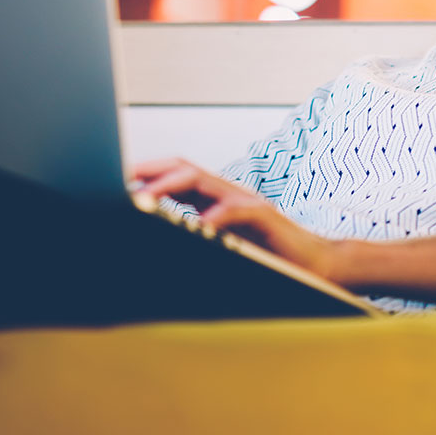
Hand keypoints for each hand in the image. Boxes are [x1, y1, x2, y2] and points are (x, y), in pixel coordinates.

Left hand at [130, 158, 339, 282]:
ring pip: (204, 181)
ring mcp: (247, 202)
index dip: (147, 174)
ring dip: (170, 187)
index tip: (117, 183)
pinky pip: (234, 211)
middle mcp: (230, 193)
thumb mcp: (227, 247)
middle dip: (150, 171)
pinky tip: (196, 226)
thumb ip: (200, 239)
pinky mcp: (264, 217)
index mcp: (217, 199)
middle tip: (119, 181)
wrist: (318, 266)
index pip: (177, 176)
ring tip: (144, 200)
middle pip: (184, 168)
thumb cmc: (270, 260)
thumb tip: (160, 244)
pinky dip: (213, 217)